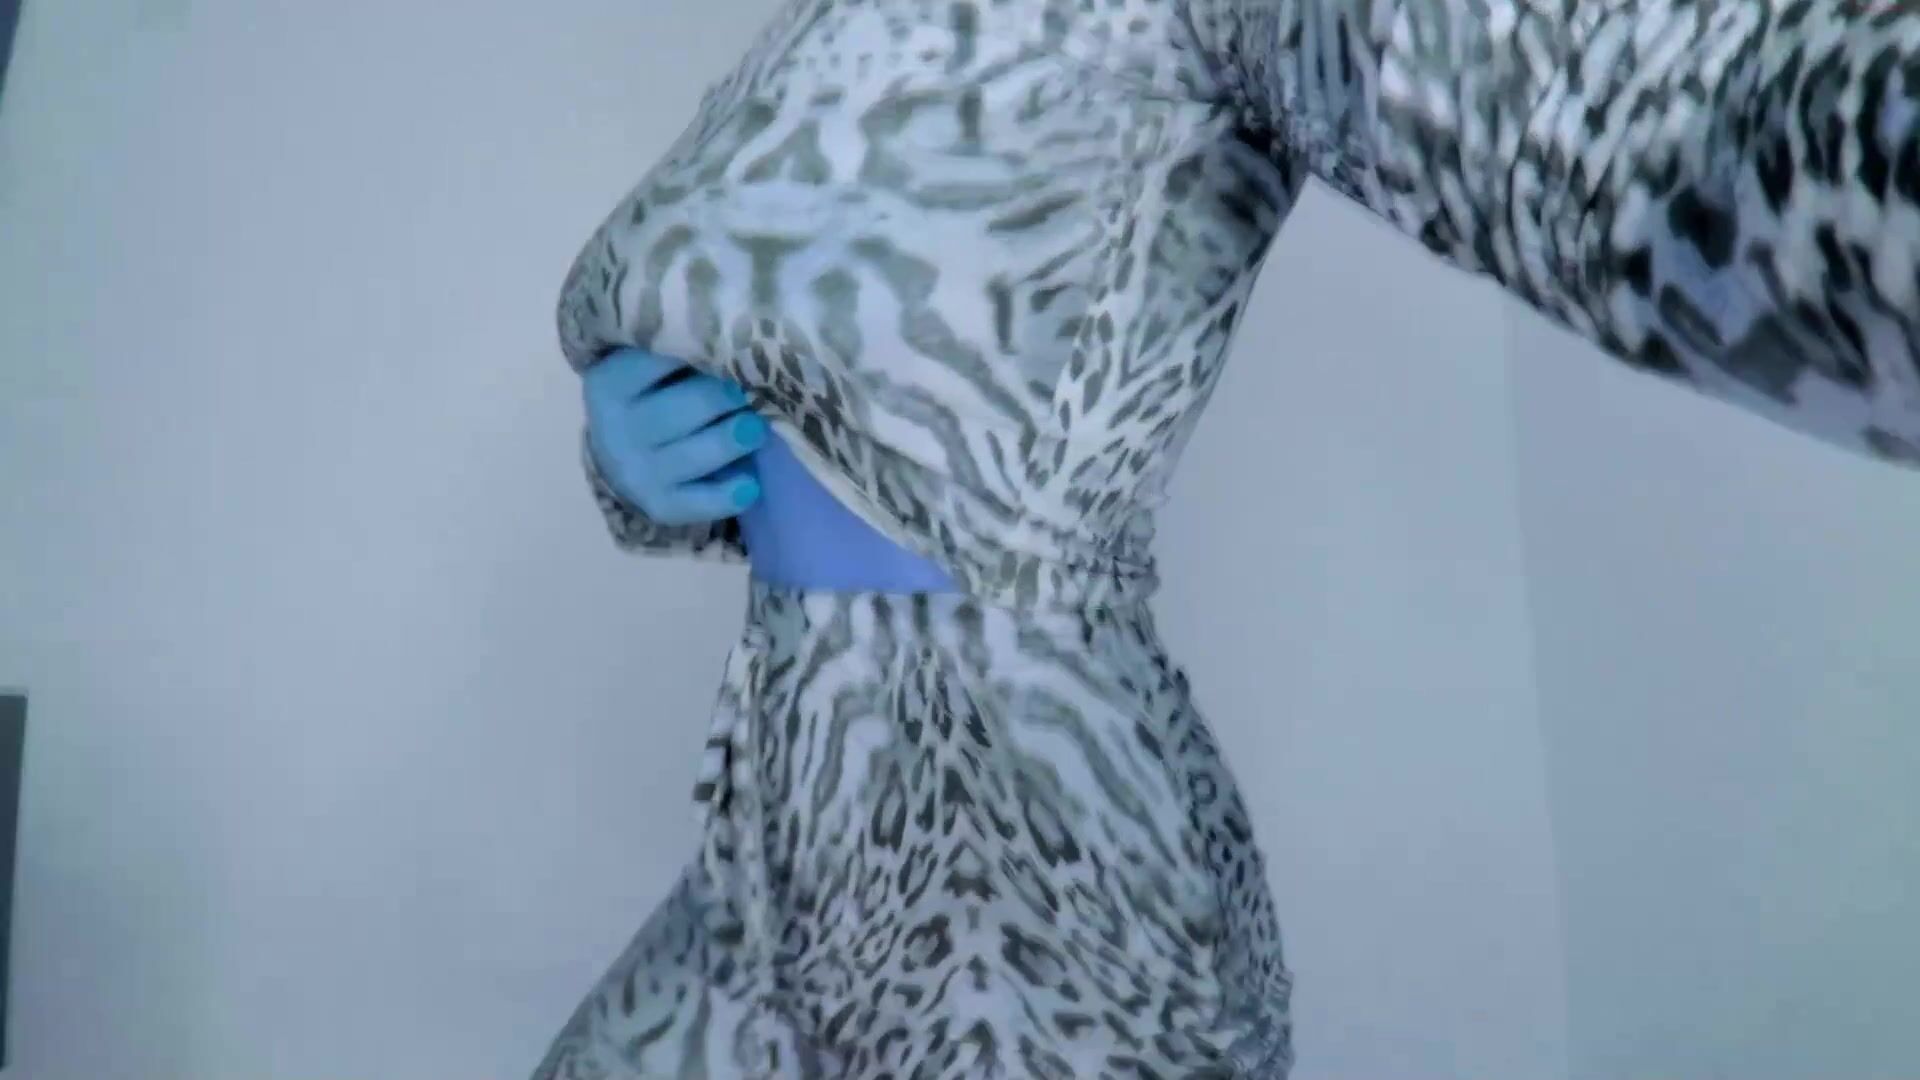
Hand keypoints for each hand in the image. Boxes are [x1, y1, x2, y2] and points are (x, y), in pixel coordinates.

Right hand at [583, 347, 766, 524]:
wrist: (621, 452)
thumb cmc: (651, 393)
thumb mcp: (647, 364)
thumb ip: (680, 347)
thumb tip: (735, 334)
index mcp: (610, 381)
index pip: (660, 358)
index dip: (703, 348)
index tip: (732, 341)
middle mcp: (615, 428)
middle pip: (685, 407)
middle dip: (727, 396)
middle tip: (755, 386)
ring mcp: (636, 471)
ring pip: (696, 454)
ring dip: (734, 439)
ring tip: (756, 427)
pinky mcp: (660, 505)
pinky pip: (701, 502)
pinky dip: (731, 493)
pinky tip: (751, 482)